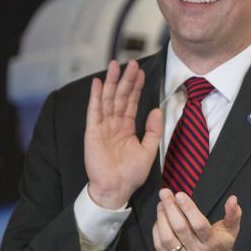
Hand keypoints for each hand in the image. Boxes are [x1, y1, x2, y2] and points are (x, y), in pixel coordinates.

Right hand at [84, 60, 162, 208]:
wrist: (116, 188)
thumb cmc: (131, 173)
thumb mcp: (149, 150)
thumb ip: (154, 130)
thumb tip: (158, 110)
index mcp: (127, 128)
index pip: (132, 102)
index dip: (136, 87)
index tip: (141, 72)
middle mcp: (114, 124)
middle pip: (120, 96)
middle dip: (125, 79)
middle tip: (130, 62)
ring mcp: (103, 126)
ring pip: (107, 99)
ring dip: (111, 82)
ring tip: (115, 65)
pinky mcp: (92, 132)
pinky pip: (94, 111)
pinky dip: (95, 96)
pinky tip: (97, 82)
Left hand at [154, 190, 240, 250]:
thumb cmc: (221, 246)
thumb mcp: (231, 230)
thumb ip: (233, 214)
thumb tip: (232, 198)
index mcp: (213, 243)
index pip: (199, 224)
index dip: (188, 209)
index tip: (179, 194)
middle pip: (180, 228)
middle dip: (170, 208)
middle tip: (165, 193)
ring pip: (168, 238)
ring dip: (162, 218)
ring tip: (161, 204)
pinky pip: (160, 246)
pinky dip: (157, 230)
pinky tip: (159, 219)